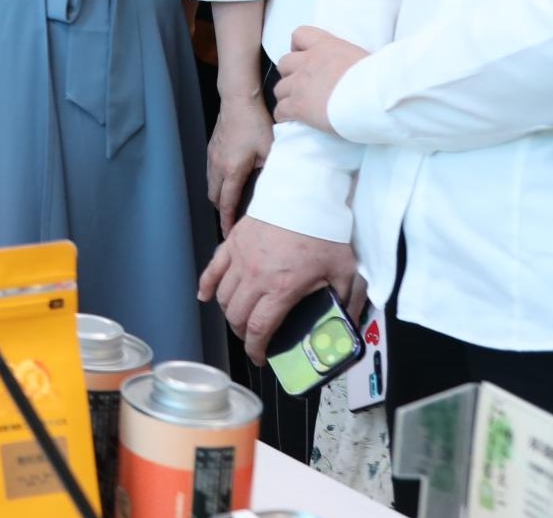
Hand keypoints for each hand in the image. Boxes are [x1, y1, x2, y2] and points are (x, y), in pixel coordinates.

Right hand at [199, 217, 362, 363]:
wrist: (306, 194)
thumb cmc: (325, 232)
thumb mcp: (346, 271)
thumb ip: (347, 302)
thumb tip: (348, 326)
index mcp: (281, 288)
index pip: (258, 329)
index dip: (255, 349)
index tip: (260, 358)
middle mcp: (254, 277)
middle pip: (236, 315)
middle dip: (243, 333)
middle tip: (254, 338)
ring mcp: (239, 258)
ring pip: (222, 296)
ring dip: (228, 312)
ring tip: (240, 318)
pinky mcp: (232, 242)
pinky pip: (212, 269)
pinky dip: (206, 285)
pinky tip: (205, 296)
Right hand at [206, 90, 273, 235]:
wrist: (237, 100)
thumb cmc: (255, 123)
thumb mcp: (271, 149)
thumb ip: (272, 170)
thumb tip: (278, 186)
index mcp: (232, 171)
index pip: (226, 203)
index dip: (226, 221)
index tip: (228, 233)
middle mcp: (217, 166)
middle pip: (214, 197)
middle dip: (221, 210)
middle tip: (231, 219)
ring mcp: (212, 156)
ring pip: (210, 184)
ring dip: (218, 196)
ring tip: (229, 202)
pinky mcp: (212, 148)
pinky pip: (210, 172)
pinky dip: (217, 182)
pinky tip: (228, 179)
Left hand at [273, 27, 368, 131]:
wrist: (378, 97)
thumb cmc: (382, 79)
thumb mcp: (365, 59)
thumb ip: (350, 60)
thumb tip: (356, 71)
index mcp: (327, 46)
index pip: (300, 35)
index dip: (299, 47)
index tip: (305, 58)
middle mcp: (309, 62)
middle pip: (284, 64)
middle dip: (291, 74)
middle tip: (303, 86)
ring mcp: (301, 84)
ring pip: (279, 88)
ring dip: (287, 96)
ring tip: (297, 105)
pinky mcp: (299, 106)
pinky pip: (281, 110)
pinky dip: (284, 116)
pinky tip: (291, 121)